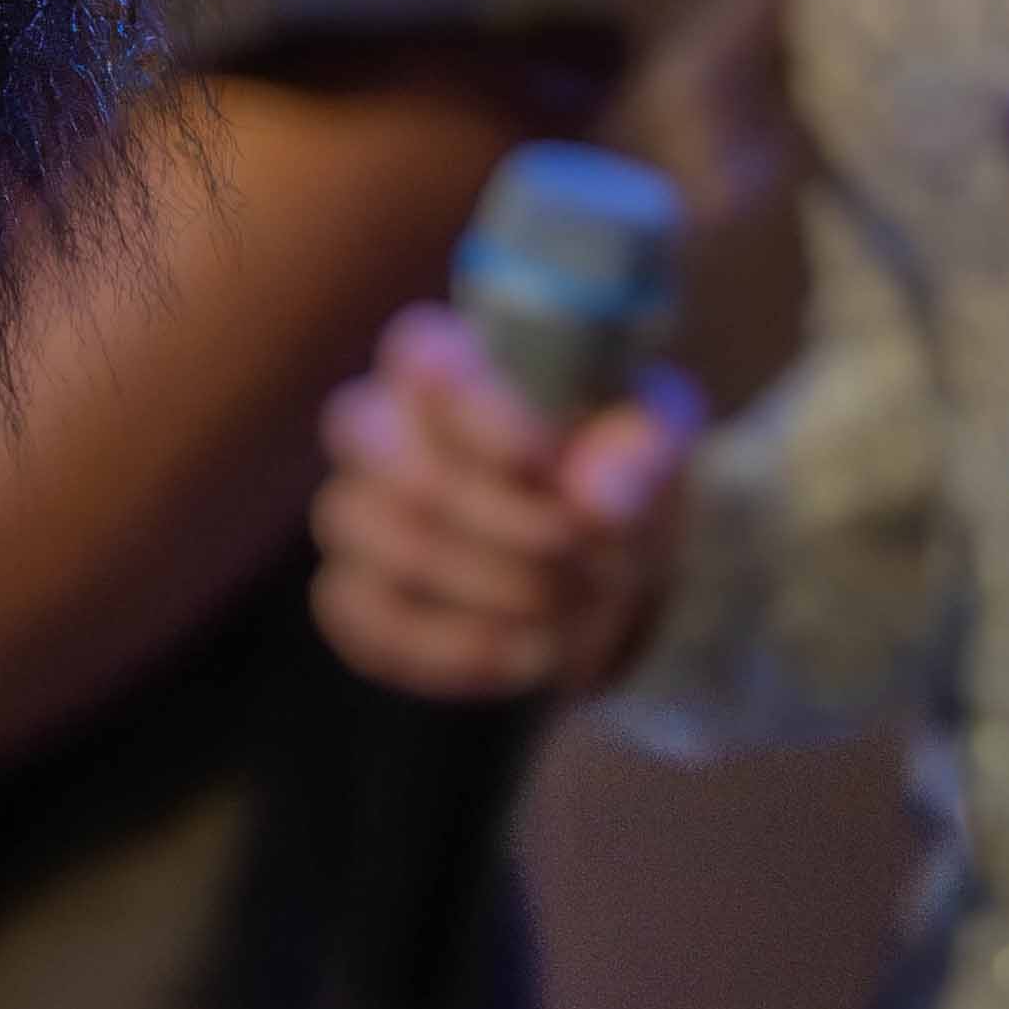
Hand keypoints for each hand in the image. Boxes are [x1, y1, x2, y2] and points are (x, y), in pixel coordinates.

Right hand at [310, 306, 696, 699]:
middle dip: (513, 526)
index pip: (421, 359)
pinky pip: (380, 626)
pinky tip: (529, 648)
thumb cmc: (616, 470)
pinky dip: (466, 648)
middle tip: (582, 549)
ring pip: (400, 552)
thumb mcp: (654, 439)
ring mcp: (356, 515)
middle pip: (407, 472)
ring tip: (574, 600)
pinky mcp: (354, 596)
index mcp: (446, 361)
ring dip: (505, 589)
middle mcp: (380, 427)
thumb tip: (596, 497)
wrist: (602, 559)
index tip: (545, 461)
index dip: (481, 416)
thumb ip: (639, 449)